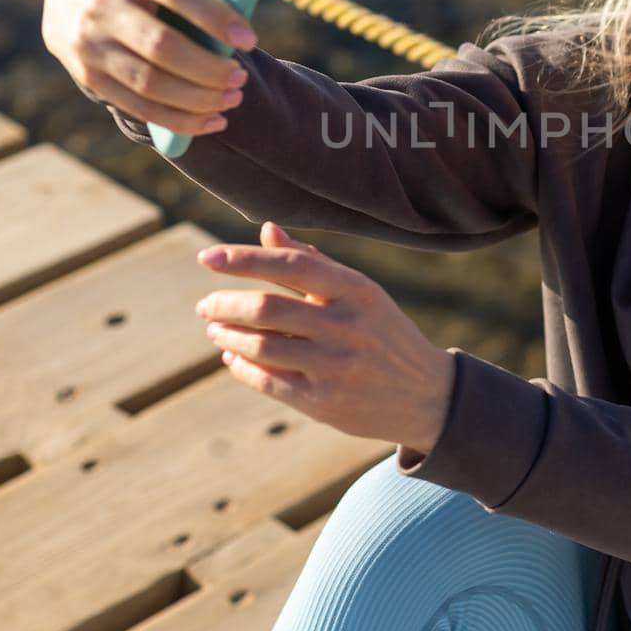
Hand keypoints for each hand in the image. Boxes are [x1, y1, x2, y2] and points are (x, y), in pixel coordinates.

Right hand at [40, 0, 260, 136]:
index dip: (214, 15)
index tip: (249, 37)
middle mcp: (101, 4)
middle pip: (163, 47)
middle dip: (209, 69)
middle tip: (243, 78)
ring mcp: (90, 44)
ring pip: (151, 83)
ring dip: (198, 98)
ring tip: (234, 98)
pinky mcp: (88, 76)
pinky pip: (138, 106)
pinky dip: (179, 119)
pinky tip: (213, 120)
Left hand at [195, 222, 456, 455]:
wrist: (425, 395)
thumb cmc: (382, 332)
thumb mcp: (359, 292)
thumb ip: (312, 262)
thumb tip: (266, 228)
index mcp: (356, 290)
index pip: (291, 265)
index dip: (244, 259)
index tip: (206, 257)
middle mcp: (347, 327)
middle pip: (267, 309)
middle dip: (224, 304)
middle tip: (205, 305)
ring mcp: (335, 367)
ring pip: (262, 347)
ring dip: (228, 336)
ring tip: (215, 329)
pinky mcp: (324, 402)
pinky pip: (268, 381)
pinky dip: (241, 367)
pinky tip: (232, 358)